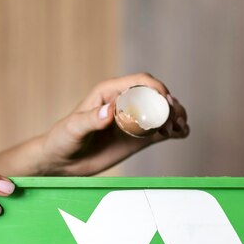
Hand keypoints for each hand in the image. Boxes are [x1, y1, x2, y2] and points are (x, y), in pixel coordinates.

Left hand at [40, 73, 188, 175]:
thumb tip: (110, 111)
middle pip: (156, 95)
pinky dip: (173, 131)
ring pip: (162, 112)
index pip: (140, 82)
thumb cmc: (63, 140)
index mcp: (110, 93)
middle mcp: (125, 103)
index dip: (157, 89)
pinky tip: (181, 134)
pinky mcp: (138, 138)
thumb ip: (91, 119)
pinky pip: (160, 131)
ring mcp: (133, 121)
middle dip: (170, 104)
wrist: (62, 161)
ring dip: (176, 116)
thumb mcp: (73, 129)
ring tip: (180, 128)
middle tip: (174, 120)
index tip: (166, 102)